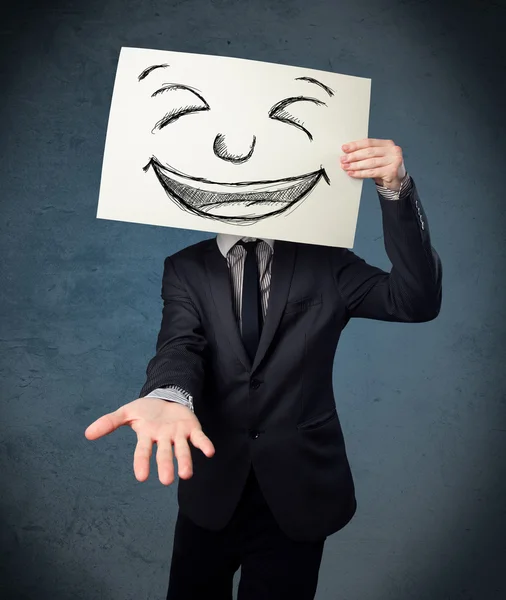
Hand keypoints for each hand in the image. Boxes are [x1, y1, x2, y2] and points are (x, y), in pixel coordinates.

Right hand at [85, 397, 214, 484]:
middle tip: (167, 481)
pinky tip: (210, 453)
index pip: (143, 451)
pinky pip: (200, 439)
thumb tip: (87, 434)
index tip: (142, 477)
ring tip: (186, 475)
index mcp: (147, 436)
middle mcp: (164, 439)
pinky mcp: (192, 429)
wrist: (166, 398)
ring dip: (185, 461)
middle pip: (164, 454)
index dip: (142, 463)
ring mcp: (178, 435)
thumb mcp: (126, 412)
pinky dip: (204, 445)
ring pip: (182, 450)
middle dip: (166, 466)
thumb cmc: (145, 410)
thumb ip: (109, 422)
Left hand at [340, 138, 406, 190]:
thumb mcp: (377, 157)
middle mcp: (392, 151)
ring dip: (355, 165)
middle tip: (343, 159)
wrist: (397, 181)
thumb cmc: (385, 168)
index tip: (345, 148)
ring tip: (346, 167)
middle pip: (369, 152)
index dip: (356, 145)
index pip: (369, 142)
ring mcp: (393, 161)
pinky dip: (360, 173)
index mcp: (387, 144)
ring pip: (370, 162)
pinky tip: (353, 173)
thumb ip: (367, 154)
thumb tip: (348, 154)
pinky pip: (372, 172)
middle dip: (354, 156)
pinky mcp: (391, 171)